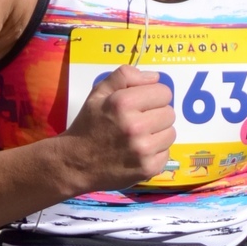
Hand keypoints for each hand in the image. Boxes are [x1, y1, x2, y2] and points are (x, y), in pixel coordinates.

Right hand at [60, 64, 175, 190]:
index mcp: (123, 103)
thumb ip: (124, 76)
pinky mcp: (148, 168)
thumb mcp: (98, 93)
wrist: (75, 163)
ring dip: (158, 134)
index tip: (143, 104)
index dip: (154, 96)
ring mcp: (143, 150)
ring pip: (171, 133)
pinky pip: (167, 153)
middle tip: (140, 121)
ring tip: (139, 137)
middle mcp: (135, 126)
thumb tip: (155, 77)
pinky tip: (139, 152)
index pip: (164, 92)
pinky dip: (156, 153)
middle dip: (156, 114)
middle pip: (170, 113)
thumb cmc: (89, 125)